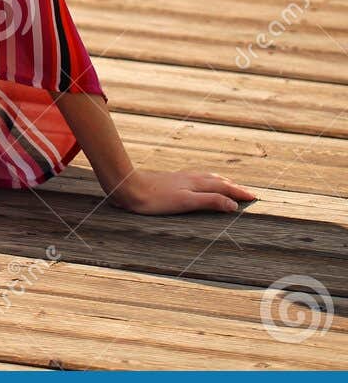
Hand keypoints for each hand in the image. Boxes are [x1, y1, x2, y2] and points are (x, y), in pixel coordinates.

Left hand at [108, 168, 257, 215]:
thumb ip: (210, 201)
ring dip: (221, 182)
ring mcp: (180, 178)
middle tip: (248, 193)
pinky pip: (196, 180)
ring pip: (207, 178)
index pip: (225, 187)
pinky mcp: (170, 180)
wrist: (128, 187)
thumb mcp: (186, 202)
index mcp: (197, 183)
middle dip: (234, 186)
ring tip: (229, 186)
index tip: (254, 198)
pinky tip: (199, 185)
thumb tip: (234, 205)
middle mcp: (191, 178)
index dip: (240, 193)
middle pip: (218, 181)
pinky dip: (206, 182)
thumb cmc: (155, 198)